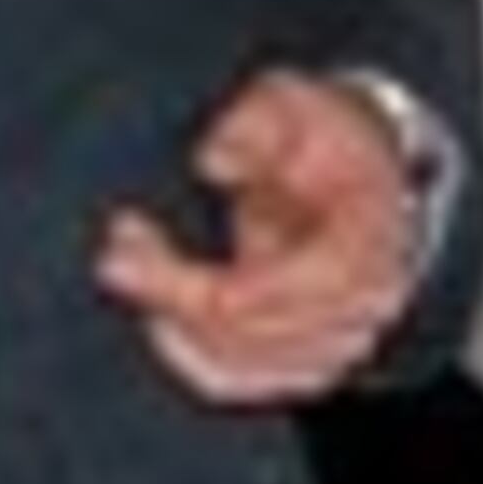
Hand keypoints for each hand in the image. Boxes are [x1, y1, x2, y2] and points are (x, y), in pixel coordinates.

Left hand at [95, 65, 417, 407]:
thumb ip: (257, 124)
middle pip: (245, 330)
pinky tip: (156, 316)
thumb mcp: (294, 103)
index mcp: (365, 245)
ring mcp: (337, 341)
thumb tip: (215, 161)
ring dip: (171, 322)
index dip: (193, 281)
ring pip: (236, 364)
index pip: (271, 291)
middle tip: (116, 249)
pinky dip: (187, 353)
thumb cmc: (330, 142)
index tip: (131, 250)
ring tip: (132, 266)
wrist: (364, 173)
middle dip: (166, 292)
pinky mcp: (307, 361)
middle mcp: (359, 306)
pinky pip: (236, 380)